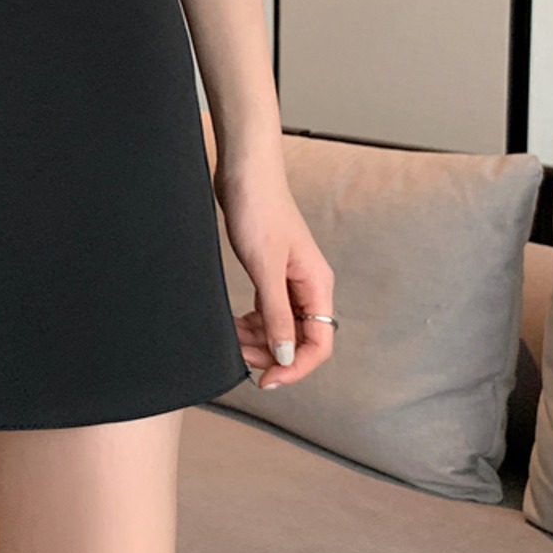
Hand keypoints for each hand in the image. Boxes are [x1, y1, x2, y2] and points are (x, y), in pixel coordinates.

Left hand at [214, 158, 334, 389]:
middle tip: (240, 360)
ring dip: (260, 341)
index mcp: (317, 284)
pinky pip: (268, 310)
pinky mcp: (270, 270)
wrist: (244, 172)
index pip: (320, 343)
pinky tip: (235, 325)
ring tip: (232, 342)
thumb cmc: (258, 210)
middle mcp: (308, 285)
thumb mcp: (265, 268)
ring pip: (281, 325)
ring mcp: (289, 278)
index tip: (267, 380)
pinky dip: (253, 323)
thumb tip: (286, 355)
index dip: (296, 367)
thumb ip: (276, 314)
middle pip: (300, 338)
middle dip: (273, 355)